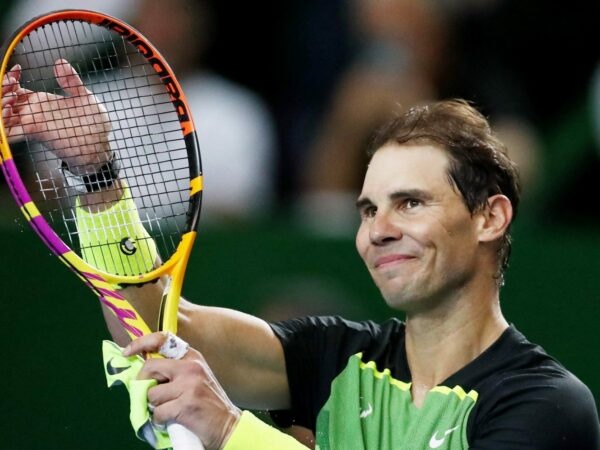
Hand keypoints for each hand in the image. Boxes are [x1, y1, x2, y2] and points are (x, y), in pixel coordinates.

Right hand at [2, 59, 111, 174]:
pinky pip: (12, 132)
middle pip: (5, 100)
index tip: (18, 69)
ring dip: (1, 106)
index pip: (15, 88)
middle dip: (3, 90)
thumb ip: (72, 81)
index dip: (10, 78)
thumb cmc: (94, 123)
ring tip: (9, 100)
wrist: (102, 144)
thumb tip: (60, 62)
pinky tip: (7, 114)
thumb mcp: (84, 97)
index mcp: (41, 102)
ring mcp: (33, 124)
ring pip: (5, 115)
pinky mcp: (37, 134)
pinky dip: (4, 124)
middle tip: (11, 84)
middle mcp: (33, 112)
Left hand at [124, 332, 241, 449]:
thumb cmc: (207, 403)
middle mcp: (191, 367)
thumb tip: (142, 374)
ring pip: (152, 394)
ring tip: (168, 410)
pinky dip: (160, 421)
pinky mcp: (185, 405)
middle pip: (150, 367)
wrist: (228, 425)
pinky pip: (158, 413)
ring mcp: (189, 385)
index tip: (127, 352)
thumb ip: (173, 372)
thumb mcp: (194, 378)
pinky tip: (172, 421)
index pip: (163, 340)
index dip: (141, 343)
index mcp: (192, 357)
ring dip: (155, 407)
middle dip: (143, 384)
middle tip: (147, 396)